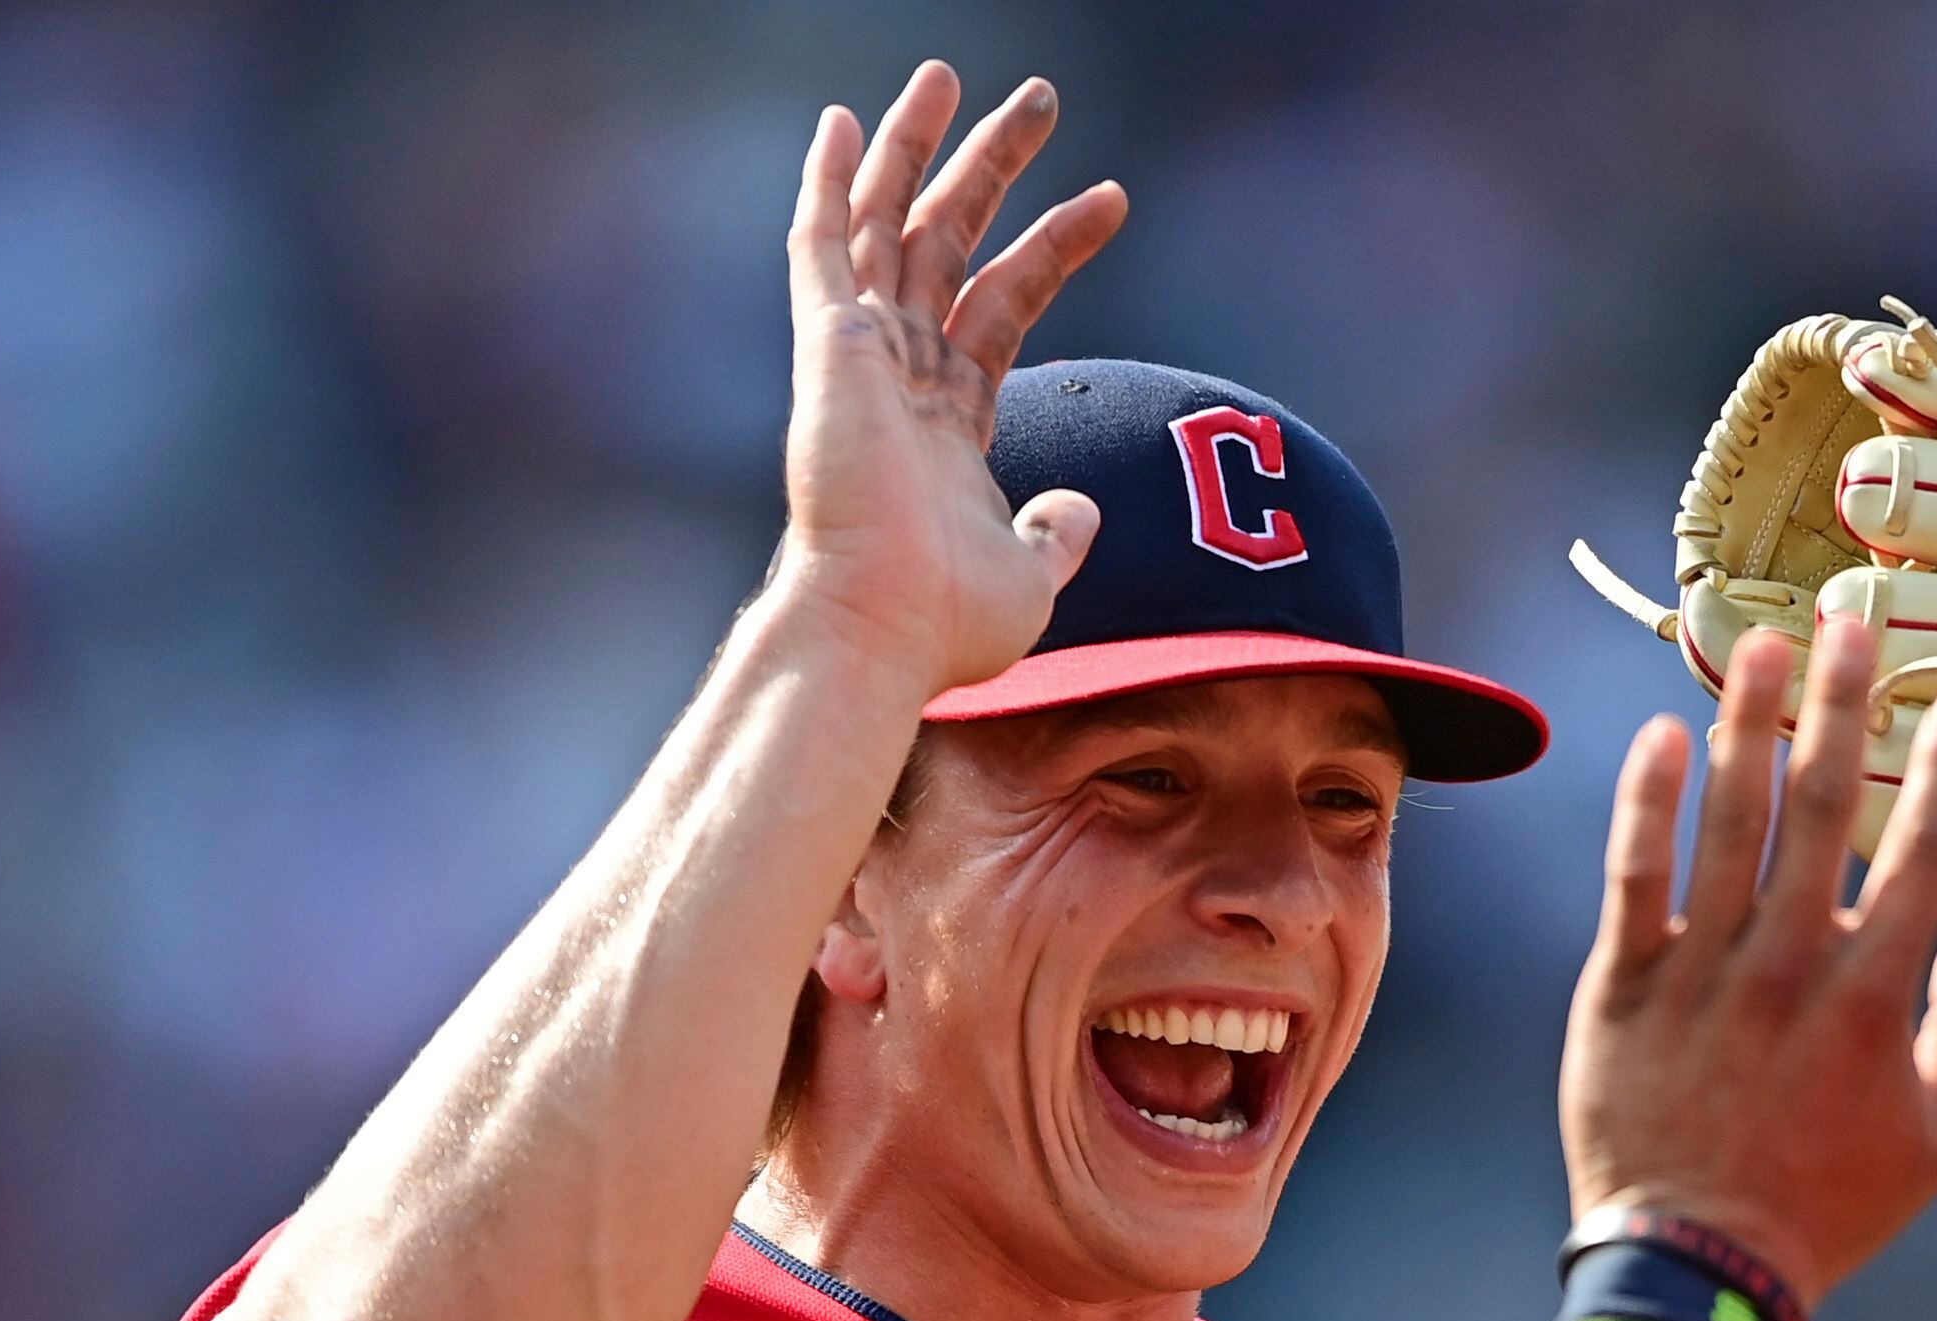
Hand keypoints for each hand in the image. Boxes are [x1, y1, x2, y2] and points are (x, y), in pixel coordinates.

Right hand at [777, 63, 1130, 694]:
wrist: (883, 629)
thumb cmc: (945, 625)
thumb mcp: (1030, 574)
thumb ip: (1056, 534)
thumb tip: (1084, 510)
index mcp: (948, 420)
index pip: (1006, 302)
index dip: (1056, 245)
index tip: (1113, 197)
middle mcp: (900, 376)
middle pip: (950, 242)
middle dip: (993, 166)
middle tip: (1040, 98)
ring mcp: (860, 356)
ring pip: (890, 224)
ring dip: (919, 146)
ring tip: (952, 74)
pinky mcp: (827, 346)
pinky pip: (823, 246)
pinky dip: (829, 184)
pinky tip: (844, 122)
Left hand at [1562, 621, 1936, 1305]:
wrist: (1697, 1271)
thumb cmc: (1828, 1213)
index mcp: (1875, 999)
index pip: (1920, 856)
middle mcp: (1791, 966)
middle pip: (1824, 807)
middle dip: (1841, 704)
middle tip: (1852, 621)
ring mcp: (1703, 970)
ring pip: (1728, 818)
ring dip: (1749, 723)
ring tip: (1759, 644)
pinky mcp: (1625, 985)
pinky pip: (1636, 874)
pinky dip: (1647, 799)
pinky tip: (1661, 731)